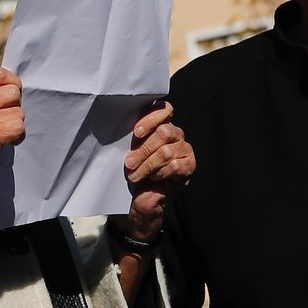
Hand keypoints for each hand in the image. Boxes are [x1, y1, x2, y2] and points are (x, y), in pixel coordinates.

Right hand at [0, 67, 25, 225]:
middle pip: (13, 91)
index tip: (8, 100)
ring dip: (16, 125)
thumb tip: (14, 84)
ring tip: (1, 134)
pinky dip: (17, 137)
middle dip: (14, 107)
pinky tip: (6, 143)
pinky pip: (18, 126)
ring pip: (18, 110)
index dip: (11, 84)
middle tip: (2, 121)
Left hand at [119, 102, 194, 242]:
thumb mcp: (130, 150)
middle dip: (143, 149)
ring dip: (147, 165)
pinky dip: (159, 173)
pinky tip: (152, 178)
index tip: (136, 132)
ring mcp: (185, 149)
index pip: (164, 110)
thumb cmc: (136, 170)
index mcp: (161, 125)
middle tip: (128, 163)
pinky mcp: (189, 165)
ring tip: (134, 175)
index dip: (151, 118)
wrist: (145, 197)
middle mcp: (176, 134)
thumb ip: (132, 138)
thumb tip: (118, 127)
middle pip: (164, 132)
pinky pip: (174, 166)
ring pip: (166, 152)